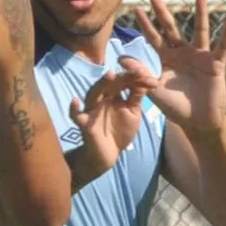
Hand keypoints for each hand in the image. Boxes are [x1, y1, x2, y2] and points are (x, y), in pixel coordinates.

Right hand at [68, 62, 158, 177]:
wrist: (110, 153)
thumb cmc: (120, 130)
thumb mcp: (132, 112)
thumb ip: (136, 97)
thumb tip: (149, 79)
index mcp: (112, 95)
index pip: (122, 82)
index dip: (136, 79)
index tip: (152, 79)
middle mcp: (101, 99)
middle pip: (109, 84)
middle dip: (122, 77)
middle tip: (137, 72)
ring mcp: (91, 110)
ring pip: (93, 94)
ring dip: (101, 84)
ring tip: (110, 74)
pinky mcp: (84, 124)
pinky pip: (76, 116)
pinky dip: (74, 109)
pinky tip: (75, 101)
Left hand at [126, 0, 225, 134]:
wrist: (198, 122)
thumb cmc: (175, 107)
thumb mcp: (154, 90)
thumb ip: (140, 73)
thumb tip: (120, 58)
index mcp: (167, 58)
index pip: (153, 38)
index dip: (145, 25)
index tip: (136, 9)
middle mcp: (183, 53)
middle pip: (172, 28)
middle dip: (163, 12)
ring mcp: (200, 56)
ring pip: (200, 30)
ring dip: (201, 12)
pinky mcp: (216, 64)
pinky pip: (222, 46)